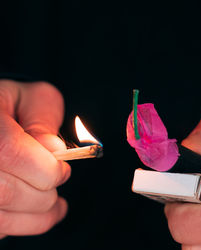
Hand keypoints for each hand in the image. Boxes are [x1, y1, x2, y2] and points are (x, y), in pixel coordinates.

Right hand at [0, 80, 70, 238]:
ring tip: (54, 206)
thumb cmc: (6, 106)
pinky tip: (32, 212)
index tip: (63, 170)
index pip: (11, 153)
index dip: (46, 168)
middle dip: (44, 195)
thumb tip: (54, 149)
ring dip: (37, 217)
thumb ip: (43, 117)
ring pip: (0, 219)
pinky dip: (19, 224)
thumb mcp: (28, 98)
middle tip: (58, 187)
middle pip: (5, 192)